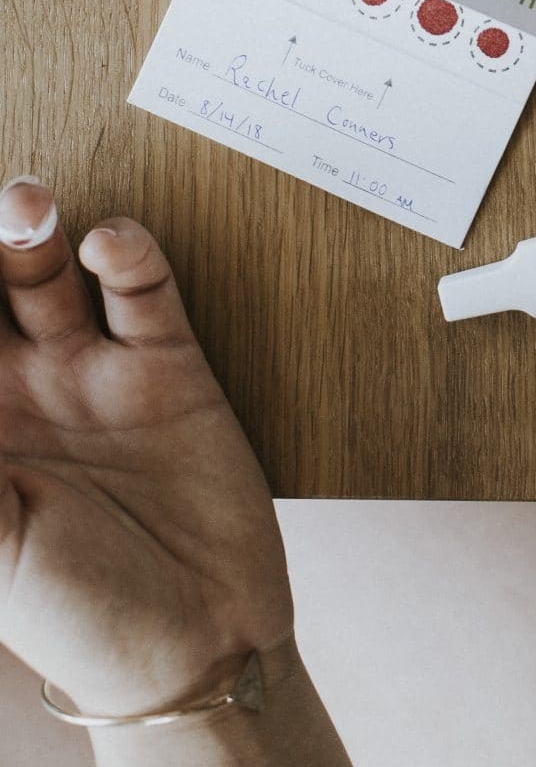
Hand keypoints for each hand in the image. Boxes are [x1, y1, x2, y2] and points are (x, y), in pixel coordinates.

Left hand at [0, 175, 292, 719]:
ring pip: (45, 275)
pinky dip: (127, 252)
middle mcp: (18, 393)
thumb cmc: (76, 619)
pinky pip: (140, 288)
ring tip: (28, 204)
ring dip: (32, 232)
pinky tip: (108, 241)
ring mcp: (91, 373)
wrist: (200, 648)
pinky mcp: (168, 364)